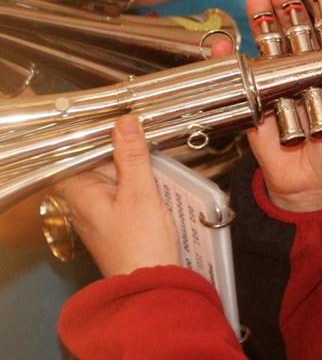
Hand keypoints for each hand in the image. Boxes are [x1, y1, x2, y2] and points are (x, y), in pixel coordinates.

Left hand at [54, 115, 180, 277]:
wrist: (151, 284)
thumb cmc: (140, 246)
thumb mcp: (140, 192)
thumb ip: (132, 156)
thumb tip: (125, 124)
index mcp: (78, 192)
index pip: (78, 151)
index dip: (100, 135)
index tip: (123, 124)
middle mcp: (82, 200)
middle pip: (99, 161)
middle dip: (124, 151)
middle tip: (148, 142)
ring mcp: (98, 211)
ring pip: (114, 175)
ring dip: (135, 167)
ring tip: (156, 164)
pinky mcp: (115, 219)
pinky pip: (123, 190)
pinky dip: (139, 184)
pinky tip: (156, 184)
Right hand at [245, 0, 321, 211]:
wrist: (314, 188)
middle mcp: (307, 72)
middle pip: (296, 32)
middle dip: (288, 8)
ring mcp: (281, 84)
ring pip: (270, 48)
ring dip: (262, 24)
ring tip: (256, 0)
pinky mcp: (258, 103)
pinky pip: (243, 78)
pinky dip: (231, 61)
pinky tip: (225, 45)